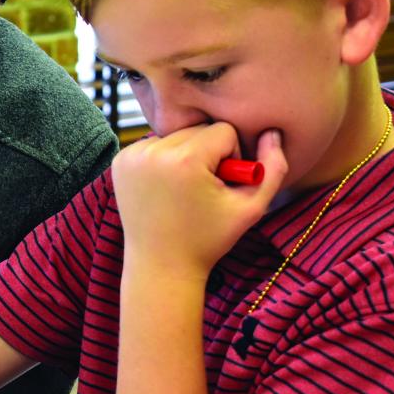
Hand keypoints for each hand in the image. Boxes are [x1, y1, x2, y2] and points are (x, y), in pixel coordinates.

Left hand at [112, 125, 286, 277]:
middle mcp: (153, 151)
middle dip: (209, 154)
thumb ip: (273, 167)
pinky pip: (155, 145)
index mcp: (185, 160)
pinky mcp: (120, 161)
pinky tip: (165, 188)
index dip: (232, 157)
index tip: (223, 184)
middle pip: (198, 129)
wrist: (161, 264)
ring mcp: (132, 155)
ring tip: (184, 189)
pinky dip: (165, 160)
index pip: (224, 130)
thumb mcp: (252, 207)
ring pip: (177, 135)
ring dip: (186, 155)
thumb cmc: (209, 238)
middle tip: (203, 190)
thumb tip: (271, 132)